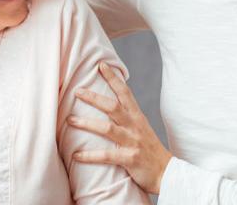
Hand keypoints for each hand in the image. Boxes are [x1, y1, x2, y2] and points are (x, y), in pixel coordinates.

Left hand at [67, 62, 172, 194]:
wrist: (167, 172)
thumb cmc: (148, 147)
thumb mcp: (140, 126)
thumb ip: (125, 114)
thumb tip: (106, 102)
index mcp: (136, 115)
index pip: (124, 92)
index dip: (113, 78)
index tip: (101, 65)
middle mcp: (134, 125)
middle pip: (112, 106)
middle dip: (94, 98)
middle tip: (77, 91)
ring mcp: (132, 141)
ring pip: (107, 129)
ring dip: (86, 123)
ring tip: (69, 120)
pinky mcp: (130, 159)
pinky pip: (107, 156)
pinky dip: (90, 155)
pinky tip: (76, 155)